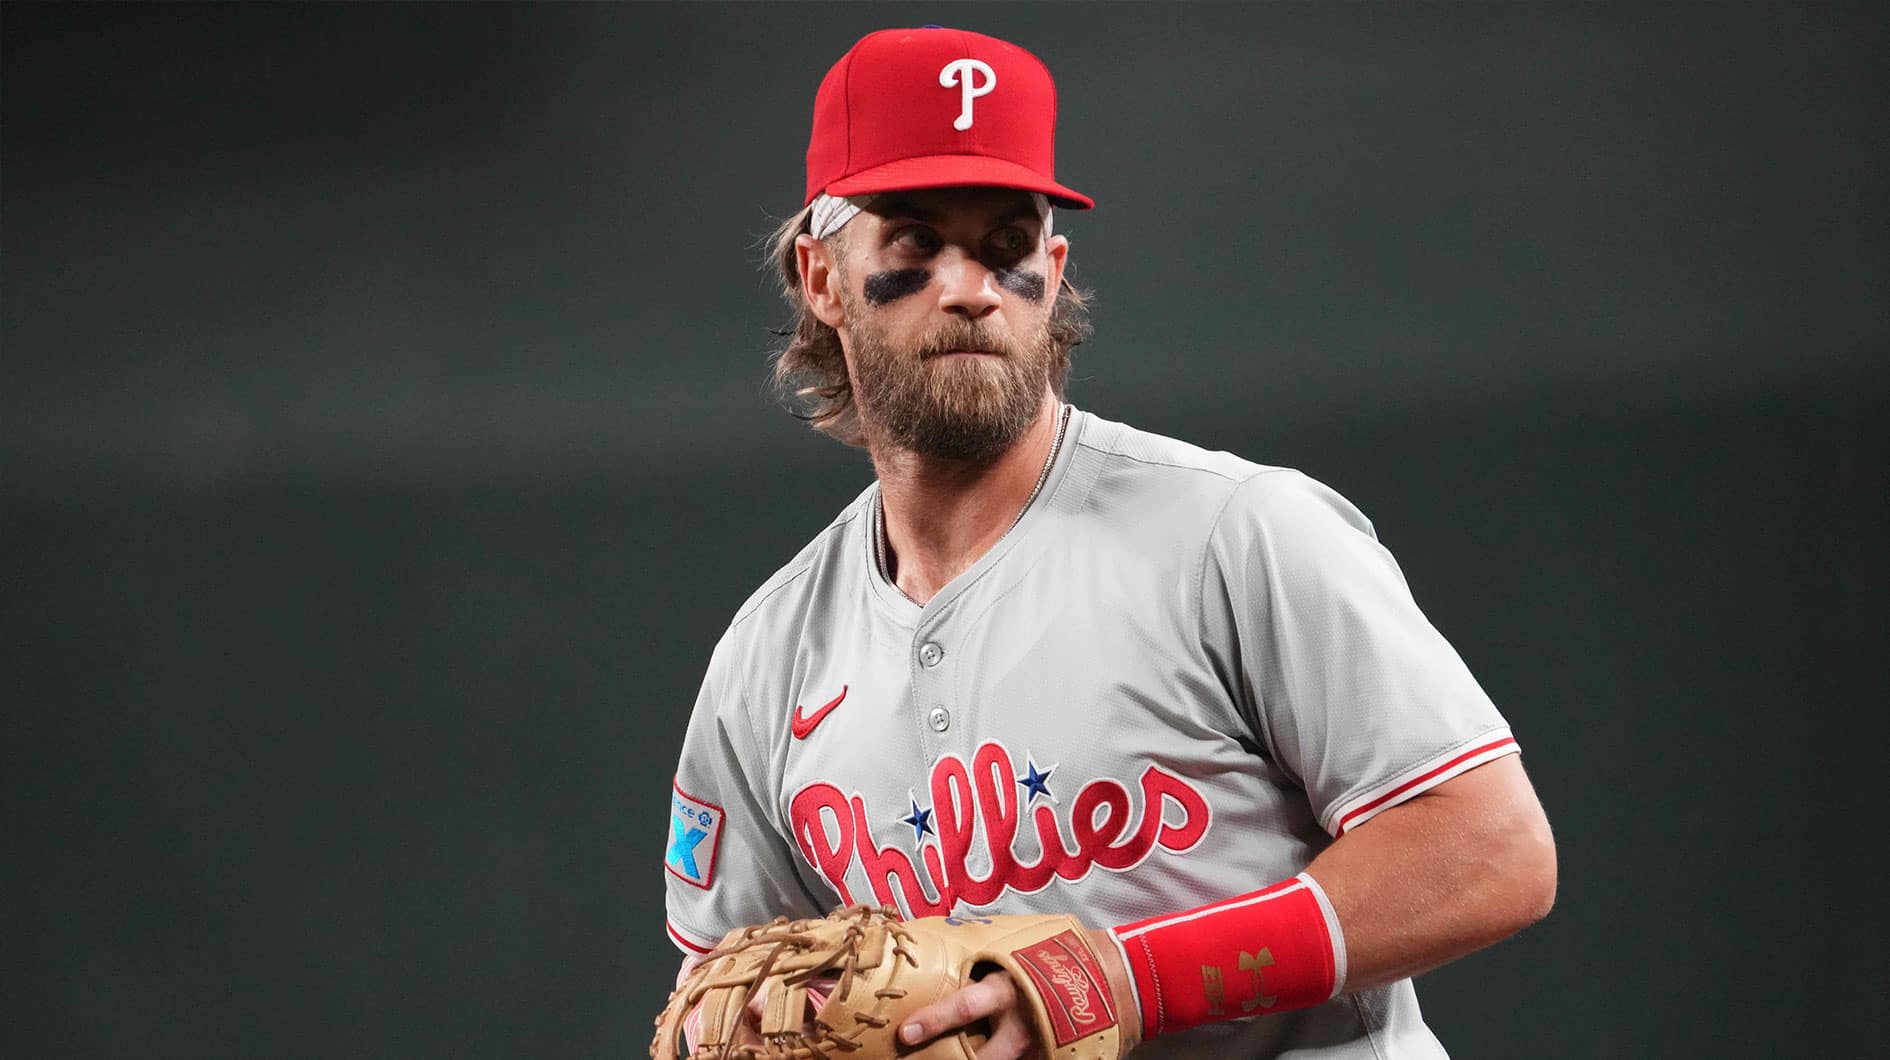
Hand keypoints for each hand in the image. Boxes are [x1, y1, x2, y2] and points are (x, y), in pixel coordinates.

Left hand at [897, 926, 1140, 1058]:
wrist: (1118, 976)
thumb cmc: (1061, 953)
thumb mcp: (1022, 946)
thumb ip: (989, 952)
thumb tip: (942, 935)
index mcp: (1010, 989)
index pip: (964, 1008)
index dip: (933, 1021)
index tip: (906, 1032)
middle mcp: (1021, 1025)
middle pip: (981, 1057)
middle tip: (925, 1057)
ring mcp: (1038, 1047)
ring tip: (962, 1057)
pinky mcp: (1052, 1056)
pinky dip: (1008, 1059)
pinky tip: (999, 1053)